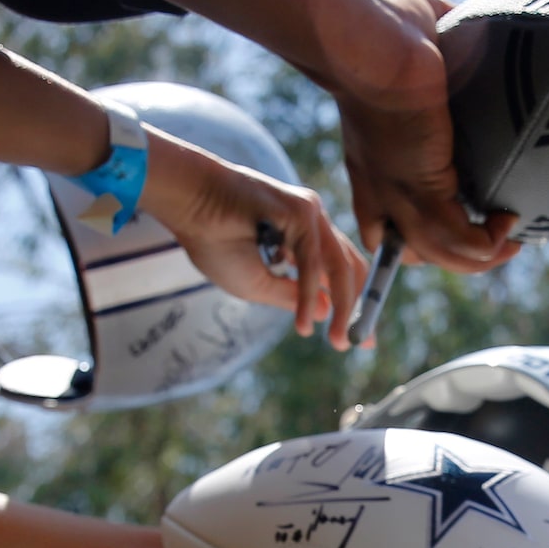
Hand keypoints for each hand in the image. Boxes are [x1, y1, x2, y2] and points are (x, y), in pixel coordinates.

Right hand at [139, 129, 370, 348]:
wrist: (188, 204)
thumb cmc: (213, 239)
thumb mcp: (256, 283)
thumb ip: (292, 296)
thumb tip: (326, 313)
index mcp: (303, 238)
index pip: (340, 273)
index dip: (354, 305)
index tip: (360, 339)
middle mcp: (313, 224)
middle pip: (349, 270)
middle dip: (358, 308)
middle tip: (358, 343)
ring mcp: (310, 215)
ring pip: (338, 267)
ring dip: (343, 308)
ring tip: (337, 341)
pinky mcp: (302, 210)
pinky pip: (313, 261)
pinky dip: (310, 294)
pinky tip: (304, 323)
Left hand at [324, 0, 520, 274]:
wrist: (368, 39)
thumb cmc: (384, 26)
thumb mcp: (416, 39)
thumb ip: (444, 40)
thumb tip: (478, 21)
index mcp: (373, 162)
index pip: (386, 226)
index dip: (418, 237)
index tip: (458, 218)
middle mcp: (382, 187)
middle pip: (414, 251)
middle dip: (457, 256)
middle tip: (495, 239)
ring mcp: (400, 193)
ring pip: (440, 255)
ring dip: (482, 257)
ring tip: (511, 239)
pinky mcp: (422, 189)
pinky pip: (460, 242)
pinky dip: (488, 243)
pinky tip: (509, 221)